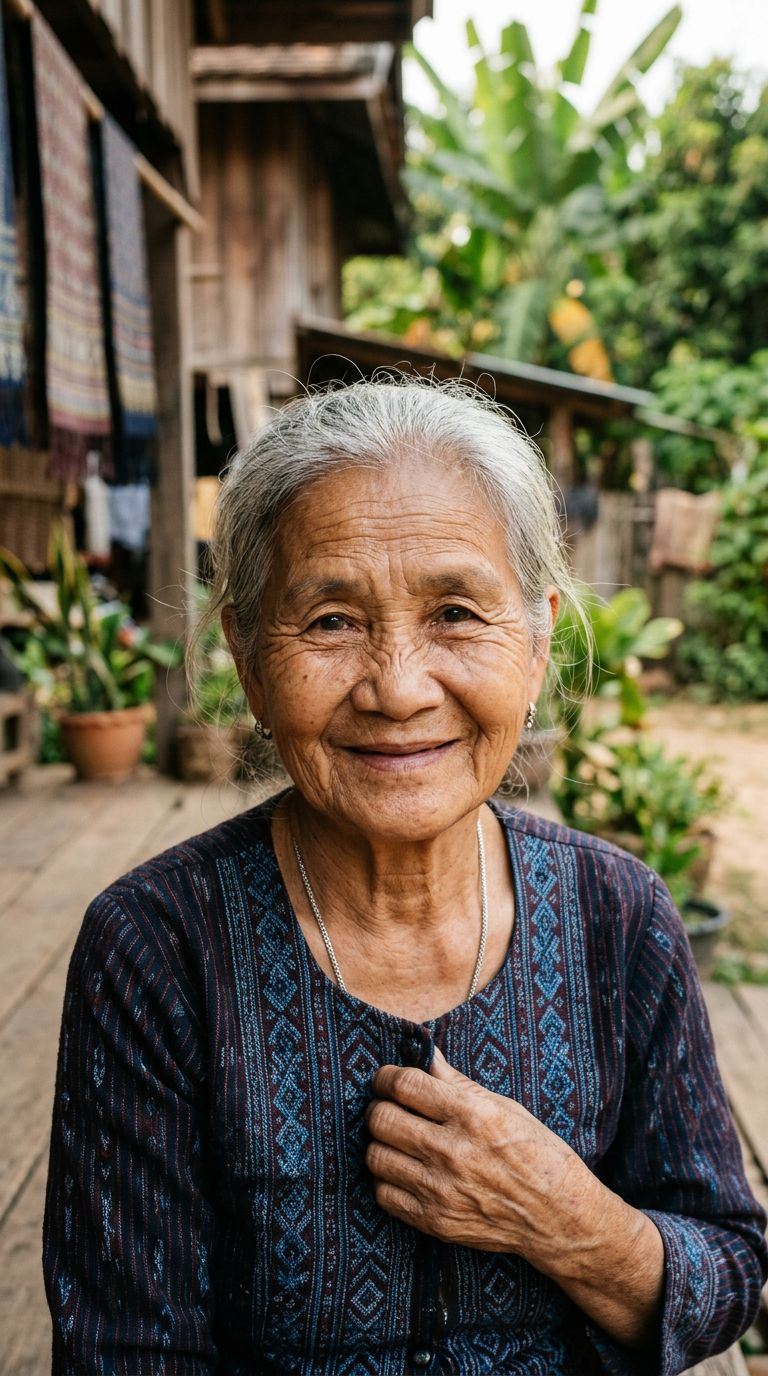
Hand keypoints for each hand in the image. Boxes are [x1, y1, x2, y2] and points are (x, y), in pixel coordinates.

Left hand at [365, 1044, 591, 1269]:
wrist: (558, 1216)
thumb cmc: (536, 1154)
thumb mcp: (504, 1107)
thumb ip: (457, 1082)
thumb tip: (426, 1053)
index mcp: (472, 1116)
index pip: (405, 1085)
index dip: (386, 1077)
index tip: (386, 1078)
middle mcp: (453, 1152)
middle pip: (382, 1120)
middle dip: (379, 1107)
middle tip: (387, 1106)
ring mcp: (441, 1191)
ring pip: (376, 1157)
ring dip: (380, 1143)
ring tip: (396, 1139)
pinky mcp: (435, 1222)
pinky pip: (384, 1195)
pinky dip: (387, 1179)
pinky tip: (404, 1170)